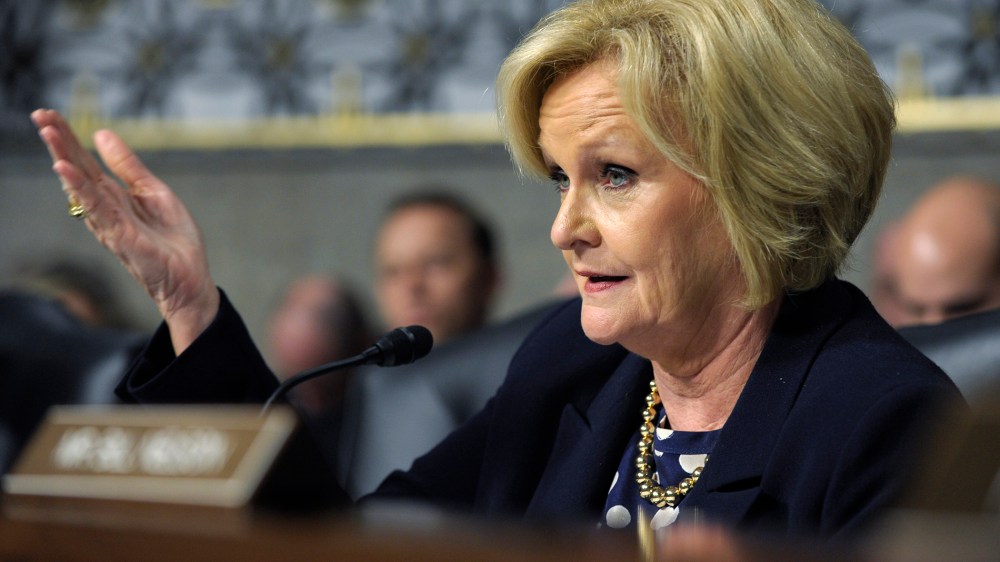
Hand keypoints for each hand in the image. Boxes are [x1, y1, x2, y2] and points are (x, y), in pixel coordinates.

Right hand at [32, 108, 219, 353]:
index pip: (86, 162)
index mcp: (115, 197)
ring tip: (47, 132)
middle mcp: (105, 209)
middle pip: (78, 170)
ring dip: (63, 158)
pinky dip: (80, 189)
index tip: (49, 113)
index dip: (69, 138)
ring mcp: (110, 223)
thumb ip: (129, 167)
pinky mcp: (119, 237)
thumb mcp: (154, 192)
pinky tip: (65, 169)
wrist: (191, 278)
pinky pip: (96, 209)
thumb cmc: (173, 240)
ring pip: (81, 186)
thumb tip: (102, 135)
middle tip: (39, 114)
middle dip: (59, 142)